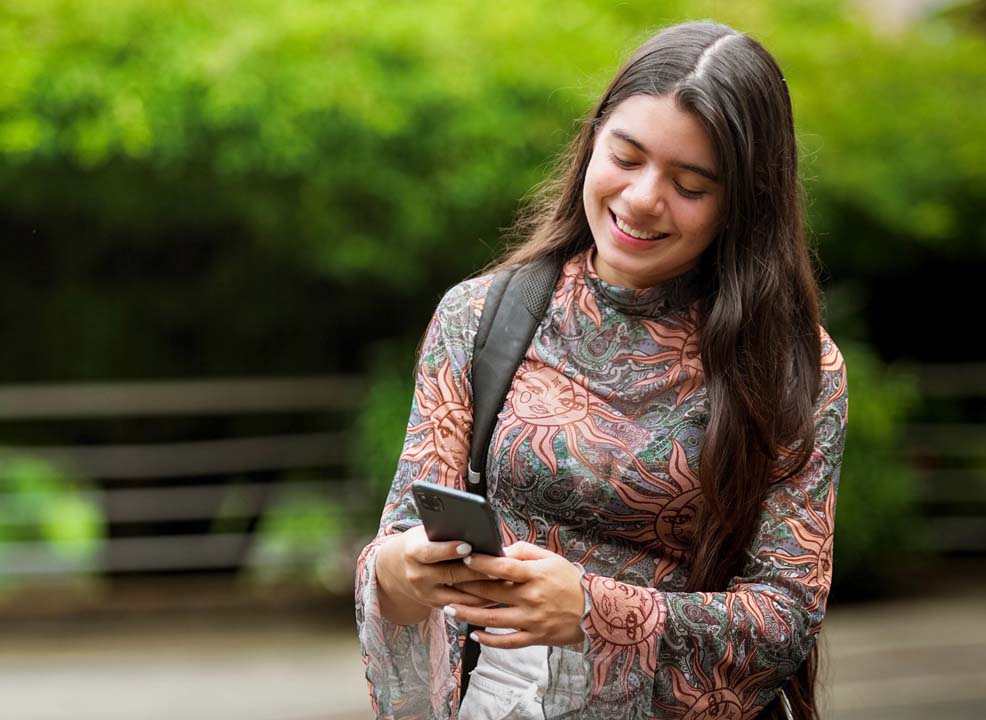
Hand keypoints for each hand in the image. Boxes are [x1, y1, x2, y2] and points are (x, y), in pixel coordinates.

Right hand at [374, 525, 499, 624]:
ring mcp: (427, 595)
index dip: (449, 550)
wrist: (395, 570)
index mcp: (413, 553)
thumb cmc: (418, 543)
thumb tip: (474, 530)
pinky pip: (463, 606)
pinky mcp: (436, 606)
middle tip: (500, 565)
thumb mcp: (423, 534)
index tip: (468, 545)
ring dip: (484, 589)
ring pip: (461, 595)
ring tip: (505, 580)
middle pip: (452, 575)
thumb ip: (443, 534)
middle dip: (477, 571)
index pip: (431, 552)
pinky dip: (481, 601)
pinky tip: (498, 593)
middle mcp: (418, 576)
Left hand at [446, 541, 585, 647]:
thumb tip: (500, 550)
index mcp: (535, 575)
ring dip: (469, 615)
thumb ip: (524, 551)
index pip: (504, 567)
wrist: (594, 610)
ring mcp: (532, 620)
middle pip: (492, 593)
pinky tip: (474, 635)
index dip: (482, 563)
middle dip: (466, 588)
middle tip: (446, 583)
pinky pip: (508, 641)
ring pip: (493, 619)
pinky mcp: (535, 637)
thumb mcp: (550, 558)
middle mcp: (531, 597)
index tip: (464, 559)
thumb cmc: (569, 580)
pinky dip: (490, 640)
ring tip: (449, 610)